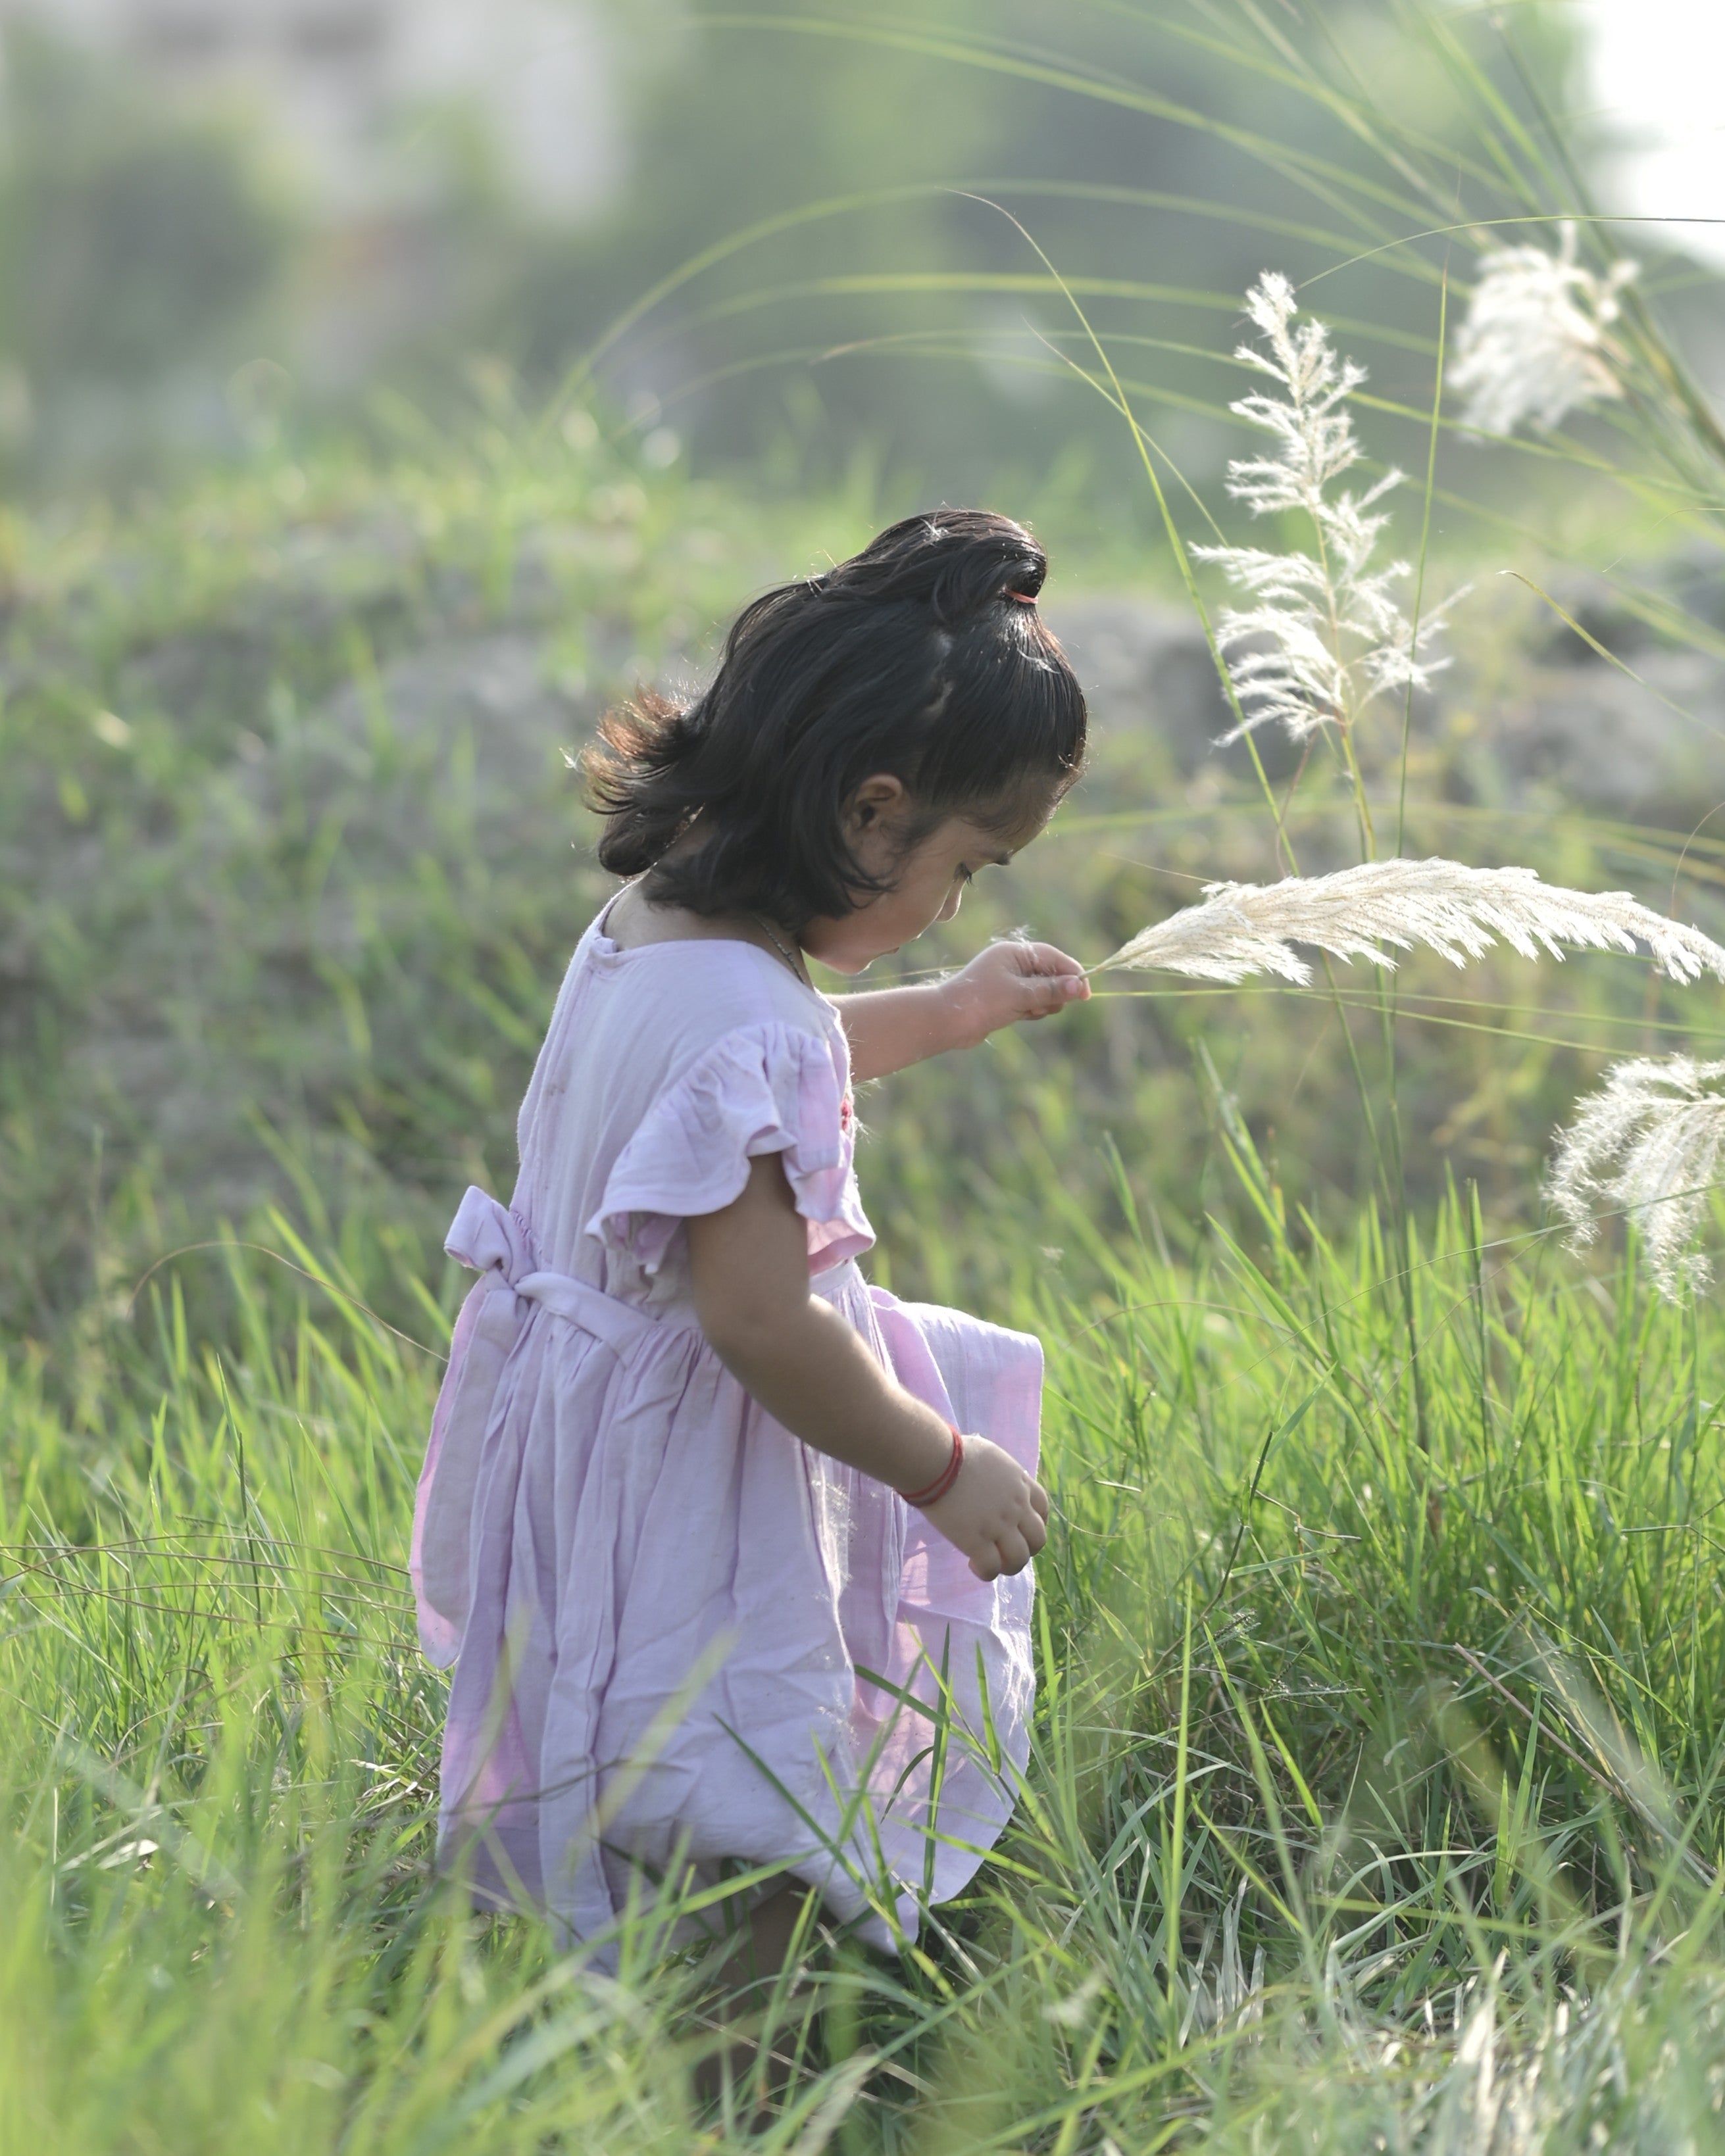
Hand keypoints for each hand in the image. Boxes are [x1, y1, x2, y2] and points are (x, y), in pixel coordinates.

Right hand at [919, 1434, 1050, 1580]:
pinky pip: (991, 1568)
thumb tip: (987, 1475)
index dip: (1035, 1523)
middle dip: (1026, 1549)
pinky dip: (986, 1572)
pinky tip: (973, 1564)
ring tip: (991, 1562)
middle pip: (1038, 1539)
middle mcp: (1016, 1507)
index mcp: (1019, 1483)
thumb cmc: (954, 1451)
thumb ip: (997, 1471)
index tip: (1019, 1528)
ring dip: (1008, 1565)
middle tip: (1005, 1549)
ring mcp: (999, 1525)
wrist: (937, 1461)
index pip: (1042, 1508)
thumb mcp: (989, 1455)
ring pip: (1019, 1559)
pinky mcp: (977, 1541)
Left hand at [944, 940, 1089, 1049]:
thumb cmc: (981, 1002)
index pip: (1053, 957)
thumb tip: (1079, 985)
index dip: (1071, 973)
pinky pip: (1031, 1002)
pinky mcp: (1006, 999)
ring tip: (1026, 1011)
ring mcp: (1009, 981)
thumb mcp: (1020, 995)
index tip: (1085, 993)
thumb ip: (1050, 990)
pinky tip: (1022, 1016)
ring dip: (1042, 1003)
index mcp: (1014, 953)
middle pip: (1050, 975)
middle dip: (1053, 992)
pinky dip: (1032, 1009)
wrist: (947, 1022)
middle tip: (1044, 1006)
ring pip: (1042, 991)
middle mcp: (1012, 964)